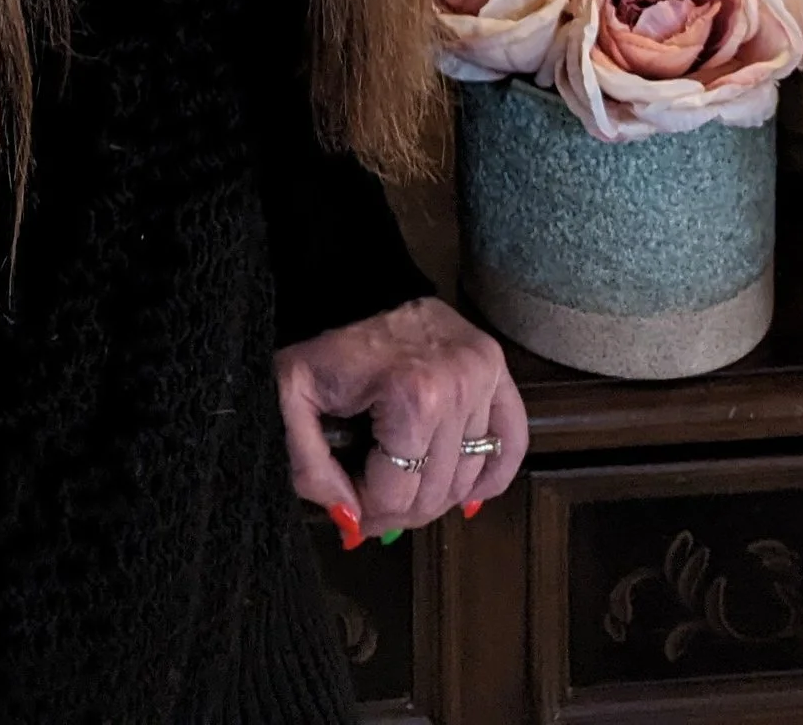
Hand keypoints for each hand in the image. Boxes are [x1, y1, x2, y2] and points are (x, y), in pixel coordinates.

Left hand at [274, 296, 526, 543]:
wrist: (350, 281)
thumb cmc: (320, 339)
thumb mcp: (291, 398)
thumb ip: (310, 467)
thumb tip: (351, 521)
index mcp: (412, 396)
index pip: (397, 497)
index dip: (366, 512)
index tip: (347, 504)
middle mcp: (458, 387)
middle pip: (435, 492)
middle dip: (399, 507)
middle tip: (372, 500)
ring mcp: (482, 375)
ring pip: (468, 476)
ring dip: (436, 493)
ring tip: (404, 482)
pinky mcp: (495, 366)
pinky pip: (511, 439)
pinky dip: (493, 473)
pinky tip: (469, 493)